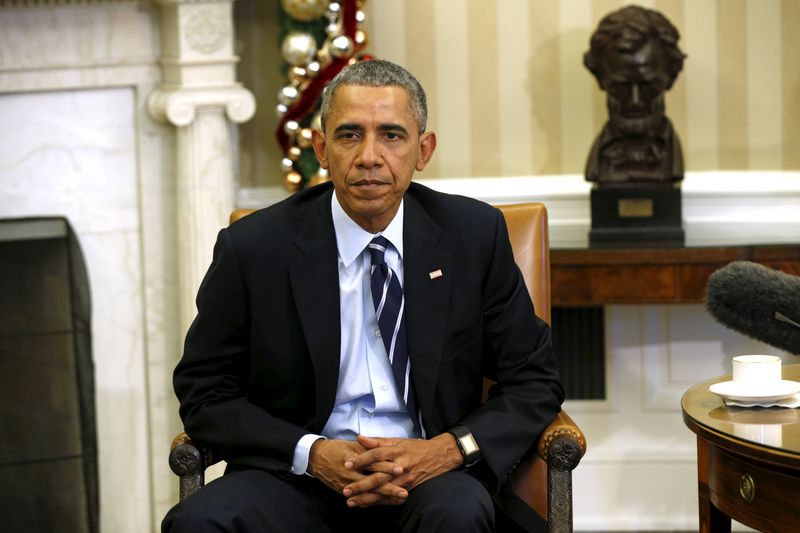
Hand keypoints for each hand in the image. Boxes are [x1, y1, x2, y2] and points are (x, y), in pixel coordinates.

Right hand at [307, 439, 407, 506]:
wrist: (316, 458)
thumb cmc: (336, 449)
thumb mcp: (351, 444)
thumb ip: (367, 447)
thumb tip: (383, 447)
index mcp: (354, 458)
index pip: (373, 463)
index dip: (387, 467)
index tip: (400, 469)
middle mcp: (350, 473)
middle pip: (372, 481)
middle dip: (389, 488)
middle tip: (403, 492)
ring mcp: (347, 484)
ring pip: (368, 493)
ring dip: (384, 498)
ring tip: (398, 500)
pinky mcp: (344, 491)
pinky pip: (360, 498)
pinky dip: (372, 501)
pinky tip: (384, 503)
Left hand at [342, 433, 462, 506]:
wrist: (440, 456)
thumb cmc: (416, 447)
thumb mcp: (398, 440)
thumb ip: (378, 441)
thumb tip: (360, 438)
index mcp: (397, 451)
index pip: (376, 455)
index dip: (361, 460)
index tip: (347, 464)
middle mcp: (400, 466)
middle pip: (378, 477)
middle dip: (361, 486)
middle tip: (346, 490)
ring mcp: (405, 479)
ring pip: (384, 491)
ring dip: (367, 498)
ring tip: (352, 502)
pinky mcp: (409, 488)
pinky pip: (392, 498)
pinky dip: (379, 503)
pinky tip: (368, 506)